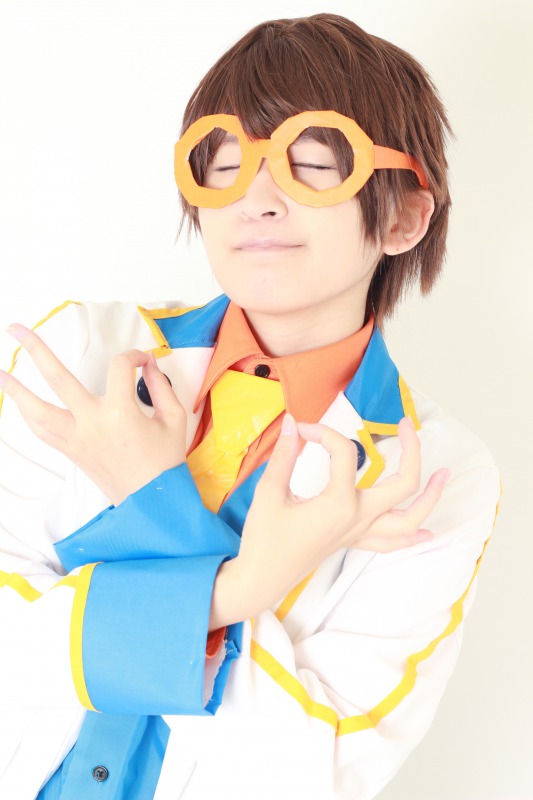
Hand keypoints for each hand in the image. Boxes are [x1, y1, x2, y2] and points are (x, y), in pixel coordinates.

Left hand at [0, 324, 186, 504]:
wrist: (153, 501)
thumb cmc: (165, 463)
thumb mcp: (174, 420)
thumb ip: (162, 388)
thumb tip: (149, 366)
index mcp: (120, 412)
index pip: (120, 368)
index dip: (134, 357)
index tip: (144, 361)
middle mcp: (92, 423)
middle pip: (58, 379)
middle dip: (36, 350)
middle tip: (16, 329)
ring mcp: (77, 439)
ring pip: (37, 411)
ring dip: (16, 391)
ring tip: (1, 372)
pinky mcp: (72, 452)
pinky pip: (42, 432)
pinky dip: (28, 416)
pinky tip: (20, 404)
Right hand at [210, 413, 449, 627]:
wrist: (261, 578)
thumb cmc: (264, 538)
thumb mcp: (270, 493)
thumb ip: (284, 455)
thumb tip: (294, 422)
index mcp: (339, 504)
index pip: (344, 454)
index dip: (322, 433)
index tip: (302, 429)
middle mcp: (357, 518)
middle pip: (404, 484)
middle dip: (412, 451)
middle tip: (405, 426)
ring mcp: (358, 533)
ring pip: (409, 519)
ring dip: (432, 498)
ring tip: (445, 474)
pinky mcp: (352, 542)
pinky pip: (392, 543)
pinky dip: (413, 536)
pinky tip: (428, 532)